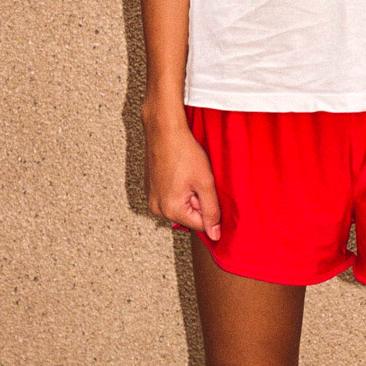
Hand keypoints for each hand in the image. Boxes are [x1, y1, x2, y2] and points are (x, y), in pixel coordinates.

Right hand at [144, 107, 221, 240]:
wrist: (164, 130)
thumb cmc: (183, 152)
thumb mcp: (205, 183)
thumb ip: (212, 211)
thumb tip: (215, 235)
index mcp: (170, 210)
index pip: (200, 224)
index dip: (209, 207)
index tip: (207, 188)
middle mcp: (157, 208)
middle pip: (189, 215)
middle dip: (198, 200)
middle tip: (197, 179)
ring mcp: (151, 198)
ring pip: (181, 205)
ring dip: (189, 193)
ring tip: (187, 174)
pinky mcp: (150, 189)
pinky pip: (171, 196)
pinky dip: (179, 187)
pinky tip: (180, 171)